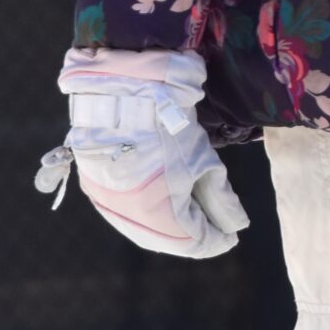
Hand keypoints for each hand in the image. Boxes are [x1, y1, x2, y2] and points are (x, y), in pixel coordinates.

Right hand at [35, 48, 248, 258]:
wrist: (120, 90)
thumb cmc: (167, 123)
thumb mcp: (202, 160)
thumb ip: (221, 198)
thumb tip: (236, 225)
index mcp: (156, 212)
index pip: (194, 239)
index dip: (216, 239)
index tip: (232, 236)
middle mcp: (126, 215)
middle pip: (168, 240)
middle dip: (194, 236)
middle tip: (215, 229)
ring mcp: (106, 203)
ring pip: (144, 231)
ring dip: (170, 230)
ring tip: (192, 218)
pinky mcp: (94, 189)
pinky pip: (126, 214)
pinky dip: (148, 216)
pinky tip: (164, 207)